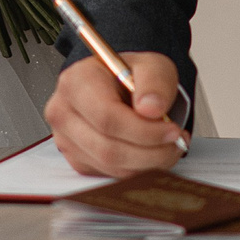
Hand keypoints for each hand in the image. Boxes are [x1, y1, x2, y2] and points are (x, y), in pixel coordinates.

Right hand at [45, 51, 188, 176]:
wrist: (118, 86)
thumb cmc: (130, 75)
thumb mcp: (151, 65)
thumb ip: (154, 81)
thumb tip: (151, 108)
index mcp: (76, 81)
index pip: (107, 117)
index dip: (144, 130)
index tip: (172, 130)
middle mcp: (63, 111)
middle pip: (107, 148)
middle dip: (150, 152)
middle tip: (176, 143)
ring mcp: (65, 139)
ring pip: (110, 165)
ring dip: (147, 163)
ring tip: (168, 146)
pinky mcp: (76, 159)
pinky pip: (108, 174)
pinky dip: (135, 169)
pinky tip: (150, 152)